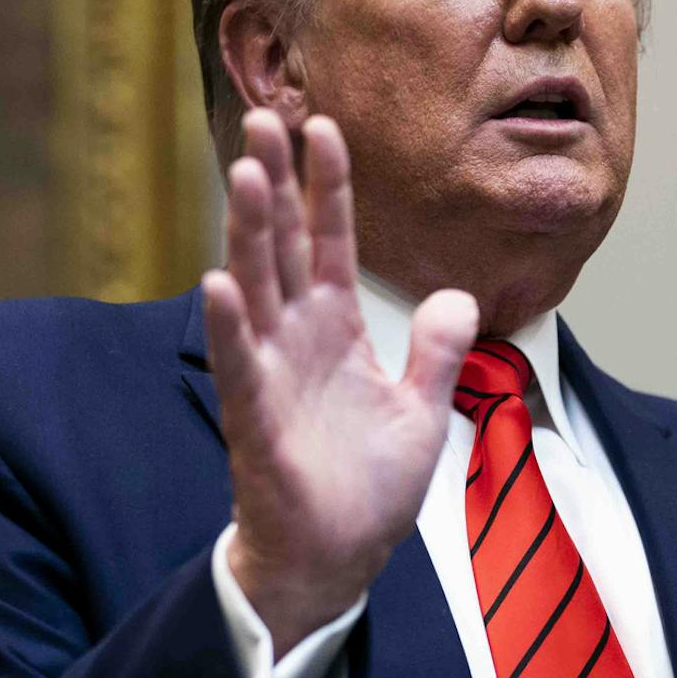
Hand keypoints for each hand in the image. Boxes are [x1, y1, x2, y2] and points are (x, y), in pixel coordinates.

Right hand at [202, 109, 476, 657]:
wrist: (335, 560)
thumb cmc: (365, 490)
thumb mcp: (421, 411)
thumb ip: (436, 351)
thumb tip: (457, 294)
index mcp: (336, 331)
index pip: (330, 241)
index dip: (329, 185)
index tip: (327, 124)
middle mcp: (297, 340)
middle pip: (282, 245)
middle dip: (274, 182)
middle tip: (262, 116)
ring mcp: (271, 375)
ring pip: (256, 287)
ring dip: (248, 230)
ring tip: (244, 170)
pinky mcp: (257, 420)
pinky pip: (242, 364)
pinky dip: (230, 324)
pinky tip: (219, 280)